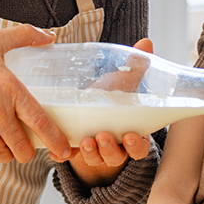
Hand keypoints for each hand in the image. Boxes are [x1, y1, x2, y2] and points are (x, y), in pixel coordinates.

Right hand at [0, 23, 69, 162]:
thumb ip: (25, 36)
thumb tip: (48, 35)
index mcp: (9, 87)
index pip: (40, 121)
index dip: (56, 140)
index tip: (65, 149)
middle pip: (22, 146)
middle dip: (29, 151)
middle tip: (30, 146)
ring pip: (2, 154)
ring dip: (8, 153)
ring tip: (9, 145)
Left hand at [68, 38, 156, 185]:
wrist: (88, 107)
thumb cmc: (110, 97)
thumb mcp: (123, 83)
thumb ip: (135, 67)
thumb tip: (146, 43)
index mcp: (132, 133)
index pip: (139, 147)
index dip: (136, 145)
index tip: (131, 135)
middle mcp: (115, 147)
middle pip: (116, 157)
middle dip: (109, 149)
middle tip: (102, 136)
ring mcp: (94, 152)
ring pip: (95, 160)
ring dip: (90, 153)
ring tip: (84, 140)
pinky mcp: (73, 151)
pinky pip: (68, 158)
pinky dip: (62, 156)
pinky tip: (56, 152)